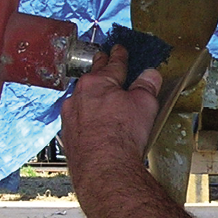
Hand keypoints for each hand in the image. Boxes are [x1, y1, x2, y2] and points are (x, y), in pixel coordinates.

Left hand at [59, 46, 161, 192]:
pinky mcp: (67, 135)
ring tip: (102, 98)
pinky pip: (77, 119)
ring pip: (82, 99)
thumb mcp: (145, 104)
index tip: (118, 49)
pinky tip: (95, 125)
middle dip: (100, 68)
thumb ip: (147, 86)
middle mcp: (79, 95)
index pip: (112, 63)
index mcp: (98, 82)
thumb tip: (150, 75)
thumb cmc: (122, 135)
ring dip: (91, 95)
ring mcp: (70, 116)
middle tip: (104, 59)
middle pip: (93, 77)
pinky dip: (86, 117)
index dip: (119, 55)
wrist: (103, 169)